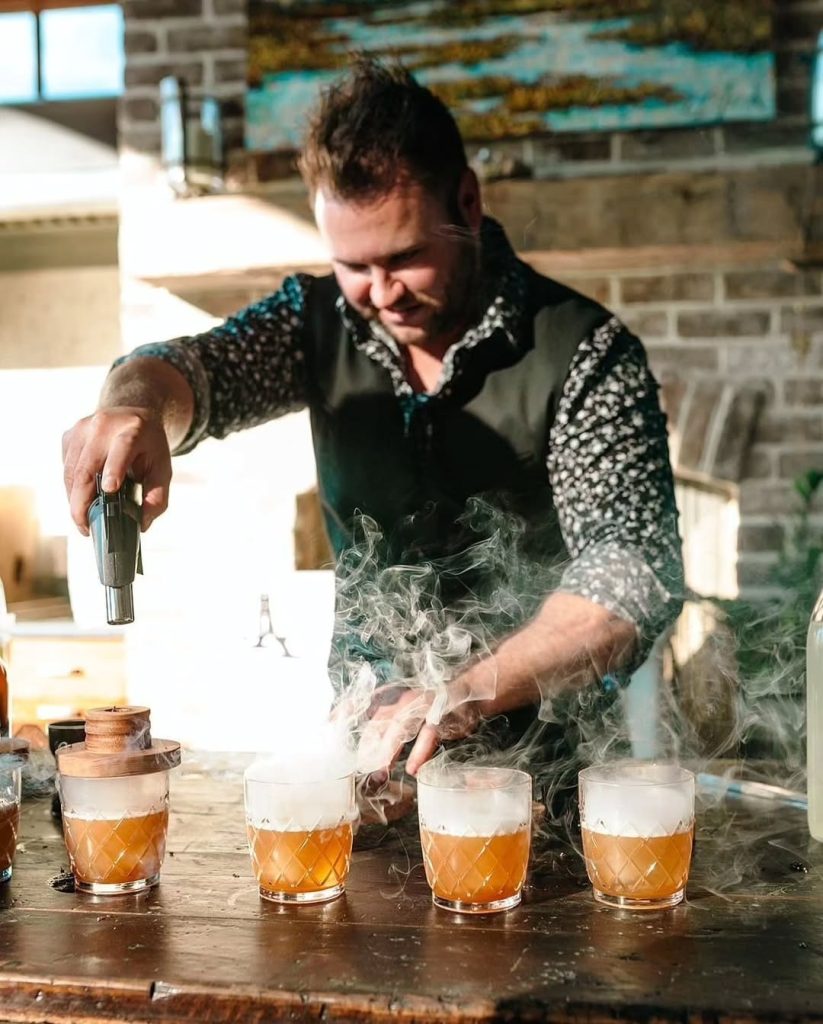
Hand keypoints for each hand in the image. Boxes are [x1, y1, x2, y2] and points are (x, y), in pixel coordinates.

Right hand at [62, 406, 171, 534]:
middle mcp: (104, 425)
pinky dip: (72, 487)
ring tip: (83, 520)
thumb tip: (143, 523)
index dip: (114, 468)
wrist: (133, 416)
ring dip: (73, 498)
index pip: (123, 448)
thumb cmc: (149, 446)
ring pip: (71, 470)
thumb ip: (158, 495)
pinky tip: (82, 498)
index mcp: (134, 429)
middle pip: (87, 466)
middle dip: (82, 500)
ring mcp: (83, 428)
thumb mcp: (162, 467)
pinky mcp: (69, 435)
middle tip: (85, 527)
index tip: (109, 490)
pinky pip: (66, 467)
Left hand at [358, 684, 484, 777]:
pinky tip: (413, 768)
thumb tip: (376, 759)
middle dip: (367, 743)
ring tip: (380, 769)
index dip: (346, 713)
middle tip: (359, 766)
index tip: (328, 725)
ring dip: (389, 749)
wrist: (470, 692)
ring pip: (401, 727)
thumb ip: (393, 735)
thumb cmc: (437, 709)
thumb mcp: (412, 719)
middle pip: (379, 720)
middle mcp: (406, 701)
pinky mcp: (441, 716)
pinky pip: (429, 735)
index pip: (366, 708)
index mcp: (396, 700)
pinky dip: (420, 751)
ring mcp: (423, 706)